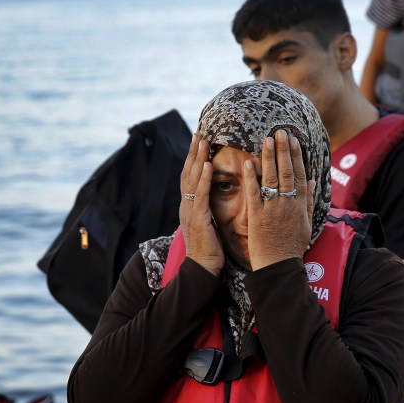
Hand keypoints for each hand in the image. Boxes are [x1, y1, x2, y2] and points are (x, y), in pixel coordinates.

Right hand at [180, 134, 224, 275]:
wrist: (203, 269)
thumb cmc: (210, 249)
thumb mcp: (209, 223)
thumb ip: (209, 208)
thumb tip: (216, 196)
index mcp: (190, 206)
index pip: (191, 177)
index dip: (194, 158)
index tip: (199, 140)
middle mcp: (186, 205)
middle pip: (188, 173)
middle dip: (194, 152)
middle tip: (199, 132)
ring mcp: (190, 212)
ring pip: (193, 180)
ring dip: (198, 159)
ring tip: (203, 142)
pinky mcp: (197, 220)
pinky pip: (201, 196)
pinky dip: (204, 179)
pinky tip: (208, 166)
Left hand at [243, 130, 315, 269]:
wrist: (278, 266)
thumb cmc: (292, 246)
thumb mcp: (308, 223)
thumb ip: (310, 201)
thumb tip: (313, 181)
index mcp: (300, 205)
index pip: (299, 175)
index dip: (296, 156)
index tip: (293, 140)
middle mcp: (288, 204)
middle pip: (287, 172)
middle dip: (283, 150)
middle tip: (280, 132)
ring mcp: (272, 210)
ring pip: (271, 179)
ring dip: (269, 157)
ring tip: (266, 139)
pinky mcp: (257, 217)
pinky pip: (254, 194)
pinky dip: (252, 178)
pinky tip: (249, 163)